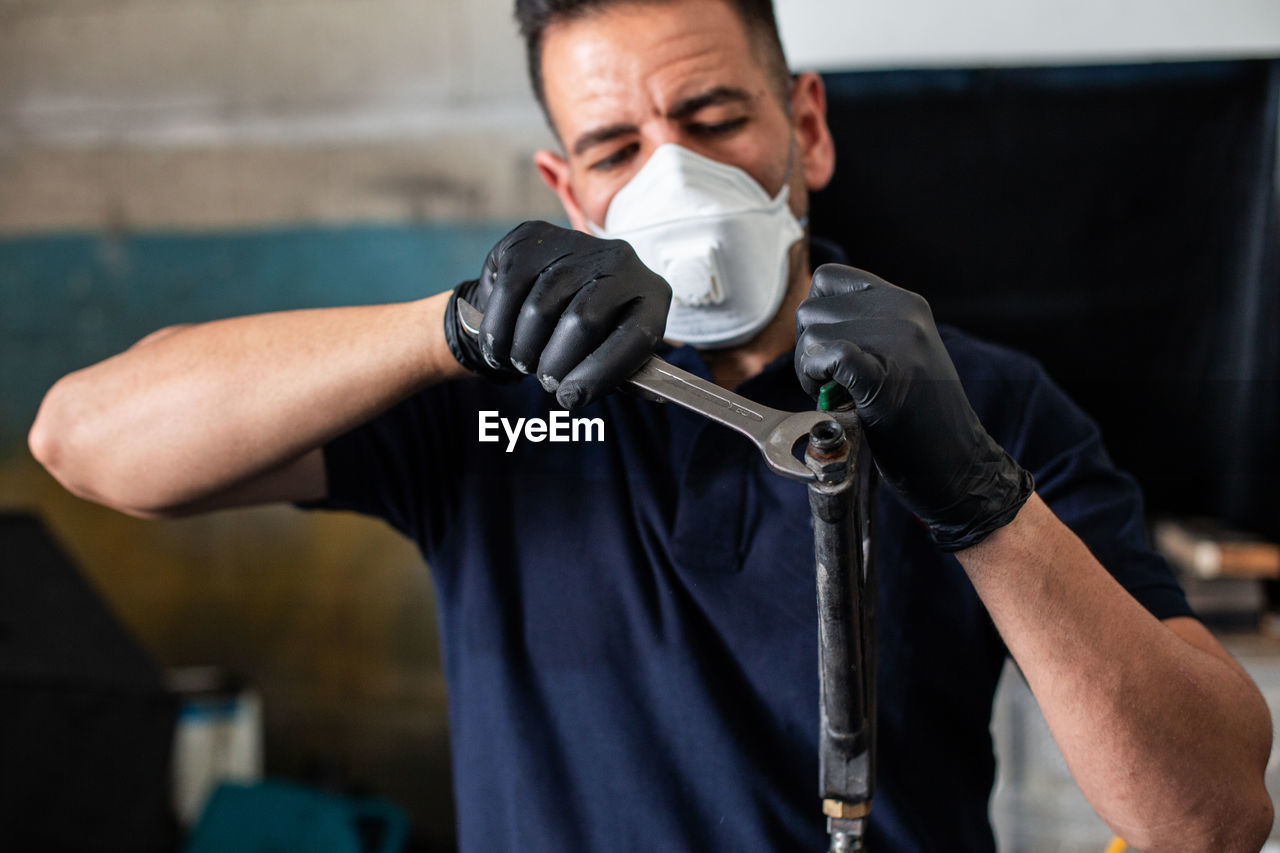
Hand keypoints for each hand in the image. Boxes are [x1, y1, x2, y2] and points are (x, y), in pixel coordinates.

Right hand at [444, 220, 670, 408]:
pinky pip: (507, 294)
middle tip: (545, 381)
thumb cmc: (589, 332)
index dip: (601, 374)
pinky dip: (497, 332)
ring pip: (539, 311)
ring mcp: (573, 245)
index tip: (570, 397)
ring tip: (524, 362)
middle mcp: (619, 261)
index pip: (636, 336)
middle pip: (583, 320)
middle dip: (556, 363)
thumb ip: (620, 374)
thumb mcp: (612, 351)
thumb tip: (636, 395)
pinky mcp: (529, 241)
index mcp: (651, 294)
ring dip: (523, 351)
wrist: (545, 286)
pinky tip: (500, 347)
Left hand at [795, 264, 1032, 550]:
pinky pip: (827, 355)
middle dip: (808, 349)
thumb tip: (810, 321)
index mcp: (906, 302)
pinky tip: (838, 398)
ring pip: (811, 333)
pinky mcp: (884, 378)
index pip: (828, 279)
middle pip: (811, 308)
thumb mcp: (899, 352)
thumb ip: (865, 327)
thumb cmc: (920, 417)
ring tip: (840, 396)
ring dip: (809, 369)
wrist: (958, 464)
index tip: (829, 351)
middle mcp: (902, 312)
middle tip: (833, 384)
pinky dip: (817, 377)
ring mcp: (897, 342)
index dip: (816, 316)